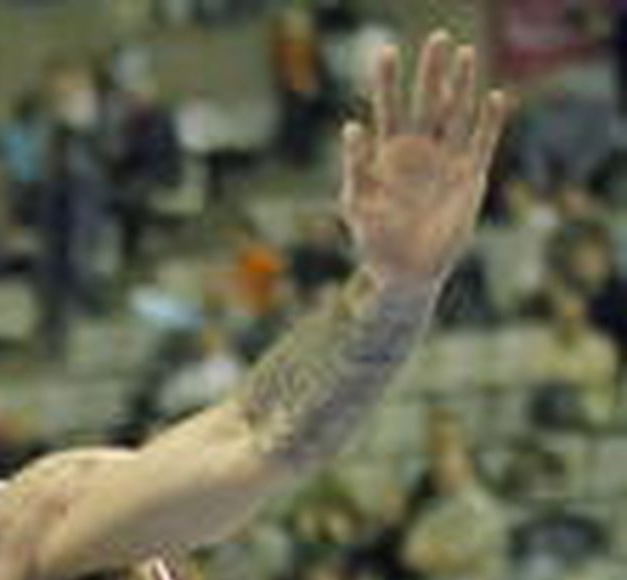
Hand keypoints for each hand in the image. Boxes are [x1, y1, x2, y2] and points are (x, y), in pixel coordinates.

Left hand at [340, 33, 505, 291]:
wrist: (407, 274)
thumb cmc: (375, 240)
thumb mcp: (358, 204)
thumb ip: (357, 166)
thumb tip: (351, 125)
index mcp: (389, 153)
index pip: (388, 108)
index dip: (388, 80)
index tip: (387, 51)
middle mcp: (420, 150)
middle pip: (427, 101)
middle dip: (432, 71)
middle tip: (438, 38)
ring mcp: (446, 160)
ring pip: (456, 114)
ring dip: (462, 85)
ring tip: (465, 54)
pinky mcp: (470, 177)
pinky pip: (482, 142)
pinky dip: (489, 122)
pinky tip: (494, 98)